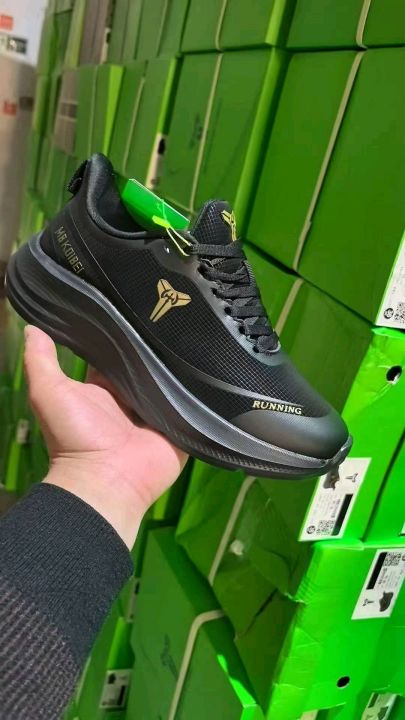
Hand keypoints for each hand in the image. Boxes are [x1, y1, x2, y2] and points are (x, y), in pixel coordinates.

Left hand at [24, 325, 187, 547]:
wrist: (107, 480)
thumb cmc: (75, 436)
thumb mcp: (48, 393)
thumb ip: (41, 361)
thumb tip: (32, 327)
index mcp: (105, 389)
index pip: (117, 355)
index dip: (124, 335)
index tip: (136, 306)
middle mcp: (133, 399)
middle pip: (148, 367)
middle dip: (156, 347)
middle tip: (172, 314)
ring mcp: (160, 414)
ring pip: (174, 382)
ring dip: (181, 365)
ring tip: (196, 333)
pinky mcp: (182, 428)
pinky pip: (196, 405)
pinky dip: (201, 391)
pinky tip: (210, 365)